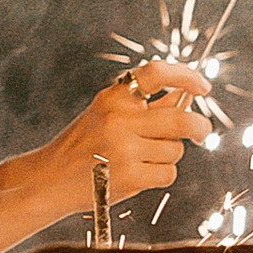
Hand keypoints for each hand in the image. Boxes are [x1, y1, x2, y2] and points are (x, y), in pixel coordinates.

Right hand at [57, 61, 216, 204]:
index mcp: (112, 98)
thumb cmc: (83, 145)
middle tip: (201, 132)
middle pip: (181, 120)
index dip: (185, 76)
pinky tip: (139, 174)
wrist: (51, 179)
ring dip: (168, 155)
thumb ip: (146, 106)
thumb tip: (186, 95)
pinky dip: (161, 174)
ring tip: (143, 158)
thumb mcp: (106, 114)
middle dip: (200, 127)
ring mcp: (124, 149)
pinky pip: (168, 173)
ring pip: (175, 150)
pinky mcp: (130, 177)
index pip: (156, 74)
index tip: (202, 86)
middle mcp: (118, 120)